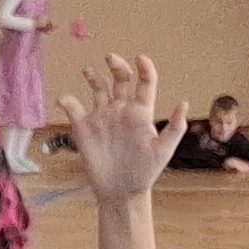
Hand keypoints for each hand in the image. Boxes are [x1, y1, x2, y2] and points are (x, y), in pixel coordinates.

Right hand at [59, 55, 183, 205]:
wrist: (121, 191)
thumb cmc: (145, 172)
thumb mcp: (163, 151)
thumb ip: (174, 128)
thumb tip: (184, 103)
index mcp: (141, 112)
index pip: (144, 83)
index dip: (144, 69)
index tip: (140, 59)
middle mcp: (121, 110)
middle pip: (120, 79)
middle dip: (117, 66)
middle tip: (111, 58)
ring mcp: (102, 117)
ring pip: (97, 88)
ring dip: (93, 76)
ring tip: (88, 70)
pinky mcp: (84, 128)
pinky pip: (73, 109)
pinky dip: (67, 101)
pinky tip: (64, 100)